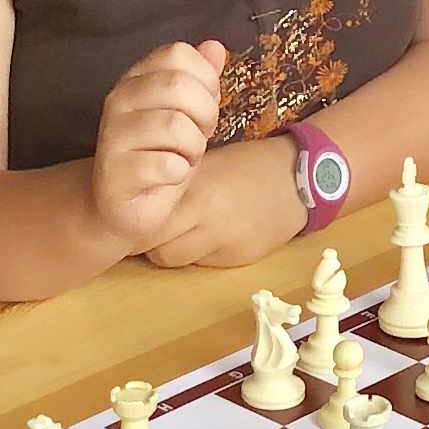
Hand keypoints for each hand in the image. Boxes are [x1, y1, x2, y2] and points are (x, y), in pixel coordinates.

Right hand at [87, 40, 225, 255]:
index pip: (177, 54)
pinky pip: (166, 164)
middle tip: (195, 137)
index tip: (202, 107)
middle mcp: (118, 99)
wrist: (125, 208)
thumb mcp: (188, 113)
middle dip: (203, 115)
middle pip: (177, 85)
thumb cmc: (160, 156)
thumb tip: (215, 47)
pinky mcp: (116, 173)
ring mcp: (112, 136)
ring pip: (175, 126)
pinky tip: (166, 177)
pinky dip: (178, 173)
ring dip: (192, 148)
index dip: (204, 80)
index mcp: (136, 78)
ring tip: (180, 158)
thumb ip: (200, 79)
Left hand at [140, 136, 313, 269]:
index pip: (144, 216)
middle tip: (151, 226)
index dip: (133, 218)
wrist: (298, 180)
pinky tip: (211, 237)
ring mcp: (220, 241)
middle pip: (151, 243)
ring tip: (182, 231)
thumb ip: (173, 185)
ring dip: (169, 248)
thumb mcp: (205, 165)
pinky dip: (198, 253)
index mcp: (192, 187)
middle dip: (145, 238)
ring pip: (171, 258)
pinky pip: (200, 263)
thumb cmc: (247, 167)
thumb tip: (137, 200)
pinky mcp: (235, 258)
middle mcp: (203, 216)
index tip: (130, 214)